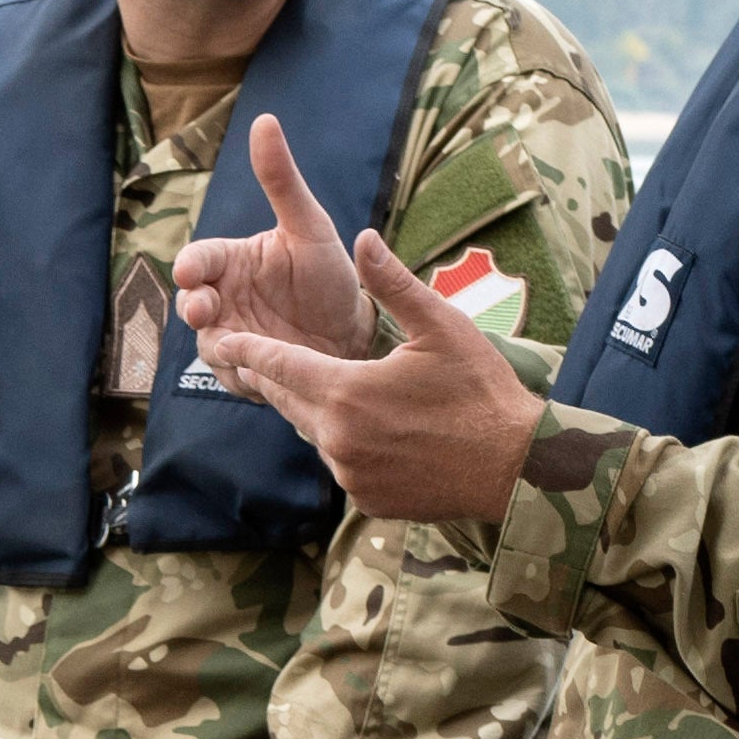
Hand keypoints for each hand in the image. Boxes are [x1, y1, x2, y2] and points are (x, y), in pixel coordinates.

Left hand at [166, 115, 542, 526]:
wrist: (515, 468)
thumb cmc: (482, 391)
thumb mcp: (441, 326)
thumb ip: (393, 285)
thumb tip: (362, 239)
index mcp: (346, 391)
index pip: (279, 365)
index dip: (248, 351)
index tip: (222, 340)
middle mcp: (336, 438)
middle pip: (288, 401)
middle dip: (276, 378)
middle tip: (261, 360)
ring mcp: (350, 474)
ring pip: (316, 434)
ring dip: (317, 412)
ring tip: (329, 390)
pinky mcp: (365, 500)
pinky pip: (342, 465)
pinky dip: (347, 445)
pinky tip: (372, 432)